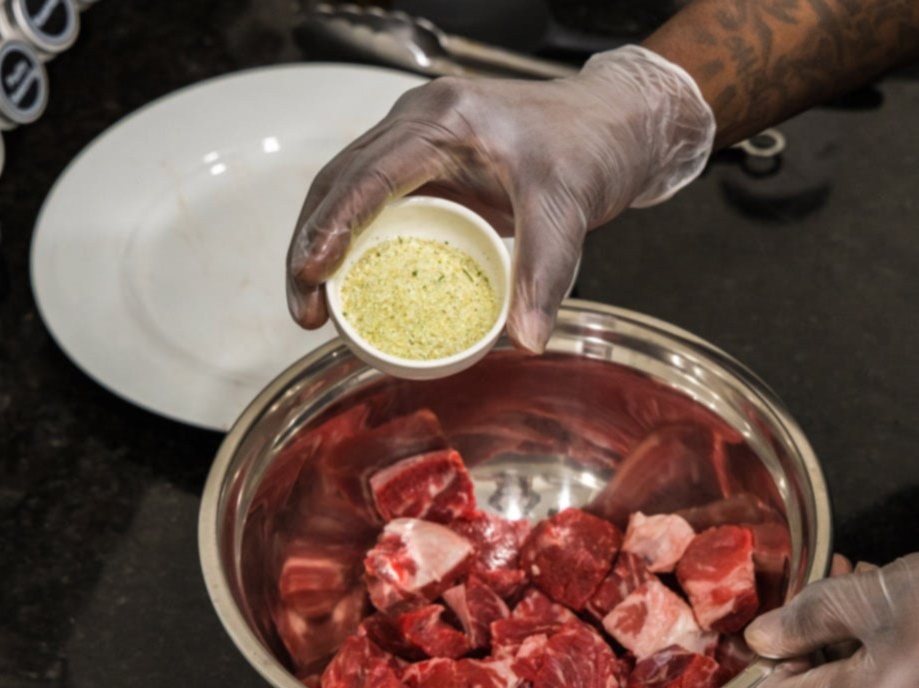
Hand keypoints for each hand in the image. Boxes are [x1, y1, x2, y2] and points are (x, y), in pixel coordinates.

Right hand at [286, 46, 713, 351]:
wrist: (613, 125)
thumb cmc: (589, 145)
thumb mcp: (567, 209)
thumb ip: (544, 274)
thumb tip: (525, 339)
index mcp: (443, 118)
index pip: (370, 172)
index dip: (333, 223)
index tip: (311, 271)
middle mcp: (418, 124)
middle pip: (339, 182)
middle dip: (311, 246)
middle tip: (305, 311)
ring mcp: (416, 144)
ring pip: (346, 193)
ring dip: (323, 248)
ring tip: (314, 311)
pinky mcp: (425, 169)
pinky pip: (375, 206)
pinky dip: (356, 247)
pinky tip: (350, 290)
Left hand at [745, 535, 918, 687]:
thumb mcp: (879, 593)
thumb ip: (809, 617)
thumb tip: (761, 638)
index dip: (765, 669)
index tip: (785, 625)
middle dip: (810, 647)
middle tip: (831, 585)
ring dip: (847, 646)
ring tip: (866, 584)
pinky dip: (881, 663)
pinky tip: (899, 613)